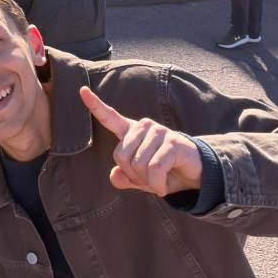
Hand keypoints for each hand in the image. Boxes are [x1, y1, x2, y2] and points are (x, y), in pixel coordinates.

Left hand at [80, 86, 202, 196]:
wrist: (195, 175)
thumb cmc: (165, 172)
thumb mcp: (141, 179)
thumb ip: (125, 178)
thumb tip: (114, 176)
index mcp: (131, 132)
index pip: (110, 117)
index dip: (95, 105)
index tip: (82, 90)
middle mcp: (143, 127)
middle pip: (120, 156)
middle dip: (133, 176)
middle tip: (147, 180)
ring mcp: (158, 132)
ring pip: (137, 164)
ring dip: (147, 182)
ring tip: (158, 181)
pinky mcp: (172, 143)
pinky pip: (154, 169)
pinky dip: (157, 184)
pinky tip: (163, 187)